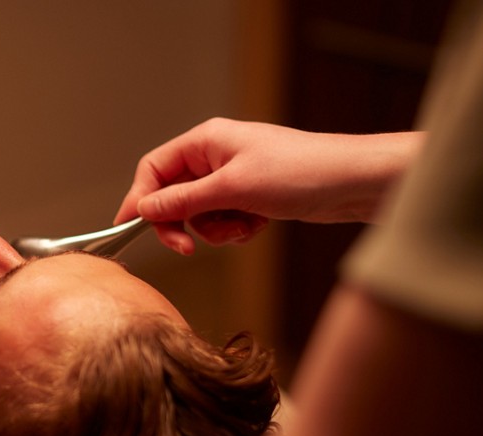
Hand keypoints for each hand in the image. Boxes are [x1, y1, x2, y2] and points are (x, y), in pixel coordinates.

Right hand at [115, 118, 419, 254]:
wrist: (352, 182)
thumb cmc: (299, 171)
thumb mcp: (232, 189)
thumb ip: (183, 201)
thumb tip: (145, 208)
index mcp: (206, 141)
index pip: (154, 169)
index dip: (139, 198)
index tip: (131, 228)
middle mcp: (215, 157)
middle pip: (173, 196)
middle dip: (182, 224)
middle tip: (187, 248)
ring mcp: (233, 178)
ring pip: (198, 215)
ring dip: (216, 230)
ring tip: (245, 225)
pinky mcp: (250, 197)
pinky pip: (223, 221)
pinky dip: (235, 230)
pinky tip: (259, 224)